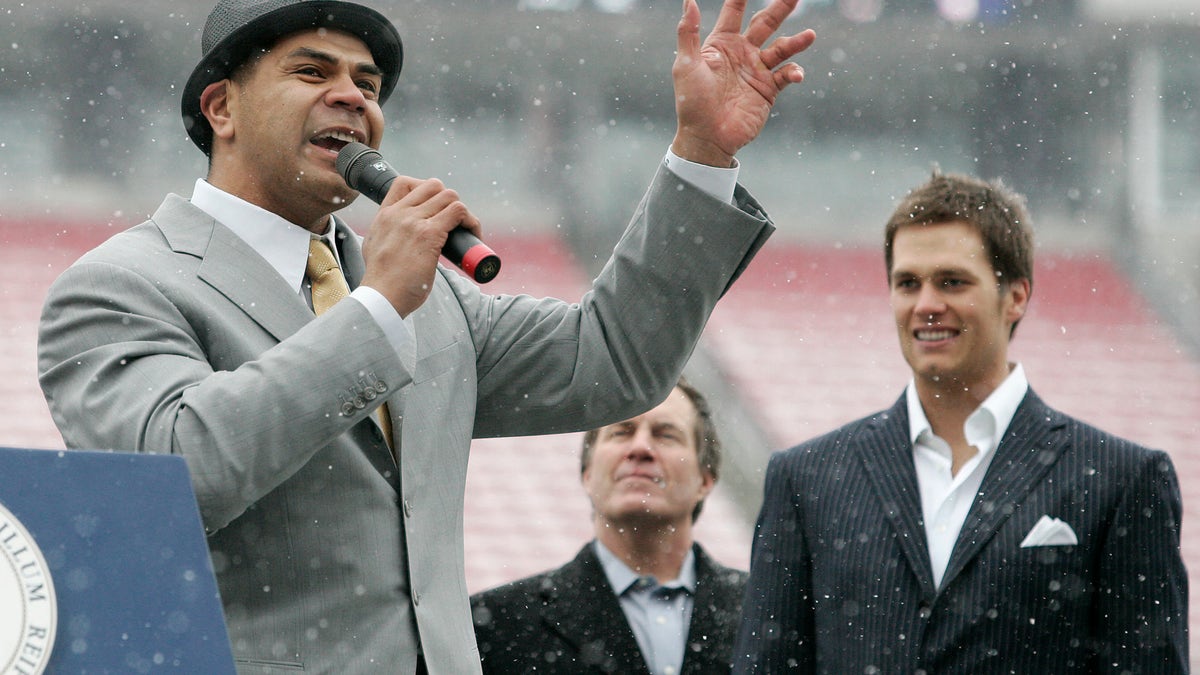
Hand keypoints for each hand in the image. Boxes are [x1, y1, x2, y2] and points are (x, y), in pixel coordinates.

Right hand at [359, 176, 481, 316]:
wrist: (380, 298)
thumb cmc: (382, 282)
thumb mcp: (373, 248)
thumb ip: (385, 236)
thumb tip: (396, 238)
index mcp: (384, 215)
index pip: (405, 183)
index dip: (425, 190)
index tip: (434, 209)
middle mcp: (398, 214)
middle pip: (433, 186)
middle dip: (448, 201)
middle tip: (453, 223)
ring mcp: (414, 222)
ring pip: (449, 196)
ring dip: (463, 211)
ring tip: (466, 231)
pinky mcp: (429, 234)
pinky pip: (458, 211)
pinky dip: (470, 221)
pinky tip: (473, 235)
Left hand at [671, 0, 815, 166]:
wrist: (707, 137)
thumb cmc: (691, 102)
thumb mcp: (685, 65)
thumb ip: (688, 33)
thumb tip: (689, 0)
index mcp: (722, 44)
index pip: (734, 12)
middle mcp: (742, 54)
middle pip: (765, 23)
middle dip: (780, 8)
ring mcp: (757, 71)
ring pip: (782, 48)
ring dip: (796, 42)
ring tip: (810, 35)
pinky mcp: (768, 90)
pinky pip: (786, 76)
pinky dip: (794, 73)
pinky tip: (796, 74)